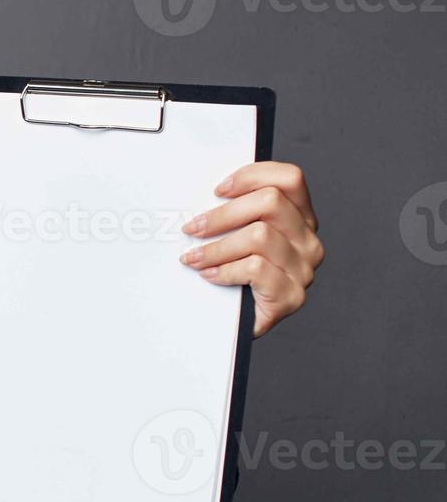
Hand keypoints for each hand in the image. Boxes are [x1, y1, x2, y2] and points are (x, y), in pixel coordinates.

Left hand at [179, 161, 323, 337]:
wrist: (235, 325)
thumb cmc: (234, 275)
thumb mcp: (237, 235)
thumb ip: (234, 213)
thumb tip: (199, 194)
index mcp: (299, 218)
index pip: (290, 179)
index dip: (252, 176)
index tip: (217, 191)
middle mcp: (308, 240)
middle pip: (271, 202)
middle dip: (222, 214)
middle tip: (193, 228)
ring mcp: (304, 269)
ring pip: (259, 236)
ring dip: (216, 247)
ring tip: (194, 258)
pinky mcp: (291, 296)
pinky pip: (255, 269)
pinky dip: (225, 270)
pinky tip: (210, 275)